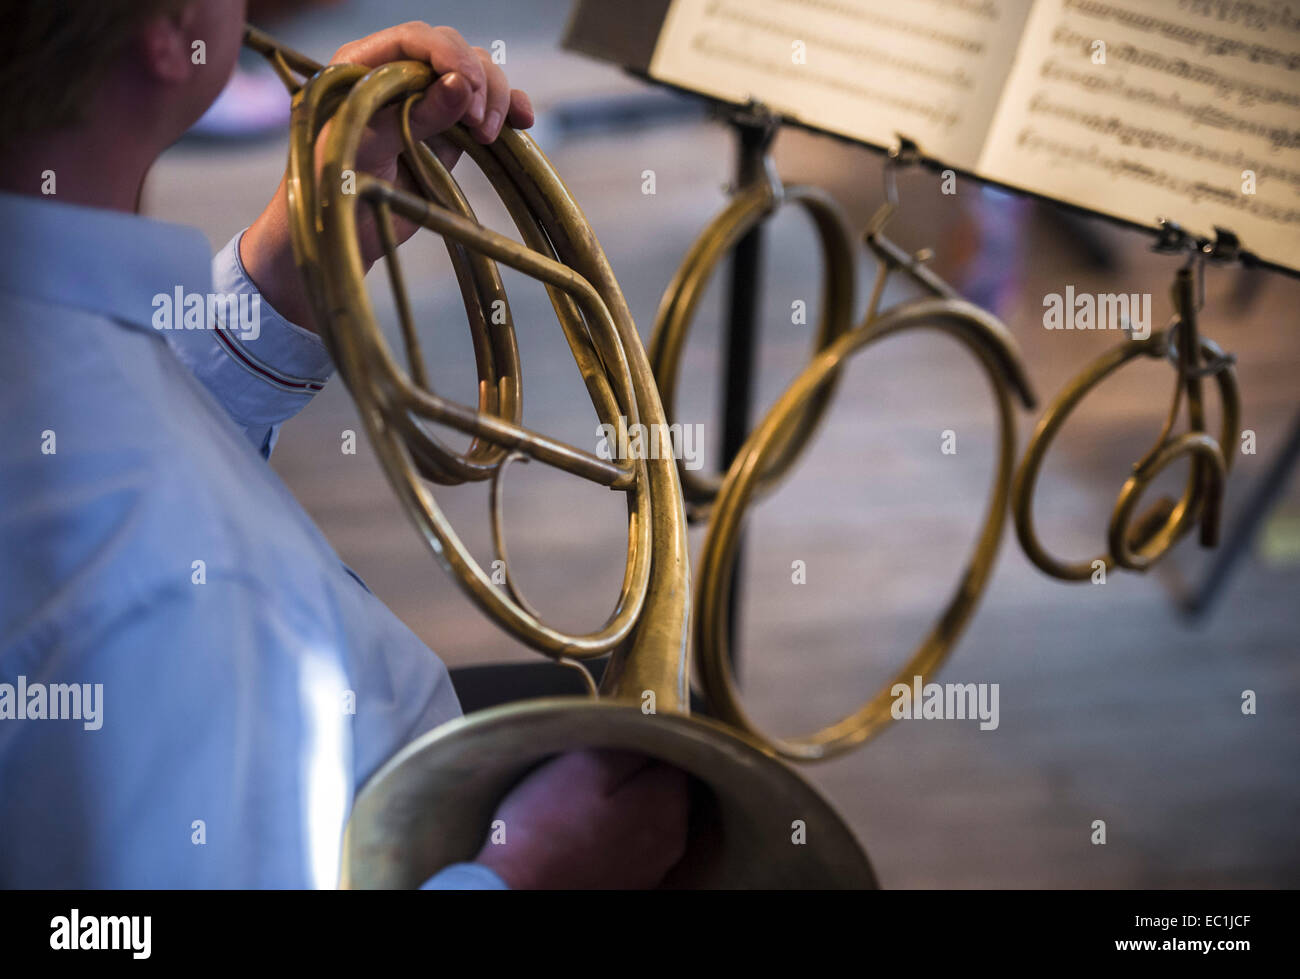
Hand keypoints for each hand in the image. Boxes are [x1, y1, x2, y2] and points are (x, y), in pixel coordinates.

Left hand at [239, 22, 534, 331]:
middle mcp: (399, 77)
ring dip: (495, 97)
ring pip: (477, 77)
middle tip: (476, 123)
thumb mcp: (368, 145)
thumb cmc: (336, 186)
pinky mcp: (451, 133)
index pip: (414, 39)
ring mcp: (428, 104)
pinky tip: (523, 121)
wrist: (346, 233)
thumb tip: (461, 87)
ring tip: (487, 134)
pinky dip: (509, 111)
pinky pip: (487, 110)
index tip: (468, 85)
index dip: (447, 53)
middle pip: (452, 51)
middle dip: (476, 79)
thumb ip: (414, 114)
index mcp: (364, 66)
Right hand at [473, 749, 690, 889]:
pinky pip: (633, 844)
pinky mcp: (631, 884)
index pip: (674, 753)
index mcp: (669, 804)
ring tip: (586, 800)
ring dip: (627, 804)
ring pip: (650, 815)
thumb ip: (632, 744)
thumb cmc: (546, 824)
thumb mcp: (586, 763)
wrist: (515, 890)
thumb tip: (656, 726)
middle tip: (593, 769)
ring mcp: (653, 868)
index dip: (641, 741)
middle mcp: (673, 840)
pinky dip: (617, 832)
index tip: (611, 742)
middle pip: (666, 785)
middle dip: (638, 773)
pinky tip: (586, 830)